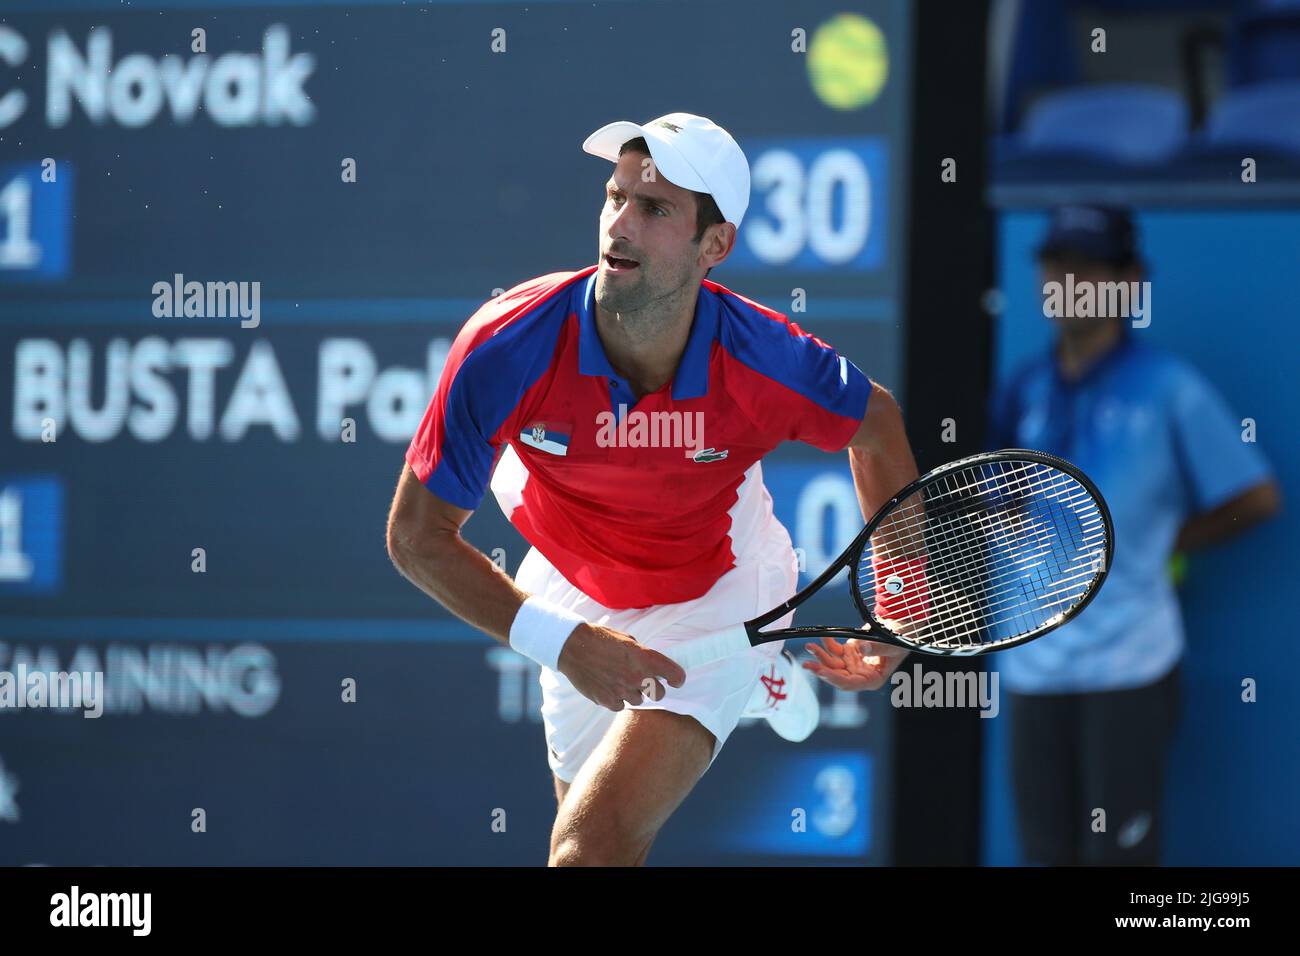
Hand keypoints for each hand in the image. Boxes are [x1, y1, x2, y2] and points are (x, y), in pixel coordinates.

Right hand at [556, 622, 686, 711]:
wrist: (573, 646)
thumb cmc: (601, 639)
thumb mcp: (628, 641)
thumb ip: (644, 655)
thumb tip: (653, 668)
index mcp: (646, 658)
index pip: (675, 675)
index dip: (677, 678)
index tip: (675, 680)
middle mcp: (637, 676)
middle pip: (659, 694)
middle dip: (654, 688)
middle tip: (644, 680)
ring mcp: (622, 690)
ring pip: (638, 701)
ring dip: (633, 693)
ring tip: (620, 680)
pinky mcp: (607, 701)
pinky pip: (620, 706)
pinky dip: (617, 698)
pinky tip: (609, 686)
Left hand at [802, 637, 908, 691]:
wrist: (899, 628)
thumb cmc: (900, 640)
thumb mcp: (893, 645)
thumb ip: (878, 647)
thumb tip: (863, 648)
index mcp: (872, 679)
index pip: (850, 684)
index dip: (835, 679)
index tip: (822, 672)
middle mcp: (860, 675)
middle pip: (837, 676)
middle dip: (821, 670)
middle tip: (808, 664)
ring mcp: (853, 664)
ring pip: (832, 664)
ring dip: (820, 656)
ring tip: (810, 647)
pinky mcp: (849, 653)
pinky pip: (834, 651)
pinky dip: (827, 645)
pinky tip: (822, 638)